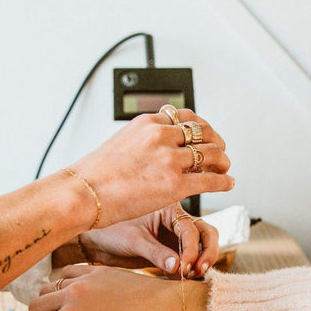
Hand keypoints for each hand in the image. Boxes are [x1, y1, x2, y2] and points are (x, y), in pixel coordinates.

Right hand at [70, 109, 232, 227]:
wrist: (82, 193)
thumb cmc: (93, 176)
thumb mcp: (119, 144)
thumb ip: (140, 143)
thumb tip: (147, 153)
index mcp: (148, 123)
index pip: (184, 117)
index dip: (200, 127)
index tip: (204, 135)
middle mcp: (162, 136)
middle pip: (203, 133)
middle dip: (216, 143)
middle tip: (220, 152)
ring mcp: (170, 160)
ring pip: (211, 154)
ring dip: (223, 161)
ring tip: (225, 169)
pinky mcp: (175, 184)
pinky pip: (210, 179)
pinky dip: (224, 181)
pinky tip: (228, 183)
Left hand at [77, 205, 218, 277]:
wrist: (94, 243)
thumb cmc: (109, 231)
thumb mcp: (133, 240)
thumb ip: (156, 253)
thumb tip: (177, 267)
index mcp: (168, 208)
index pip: (191, 227)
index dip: (192, 248)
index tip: (184, 265)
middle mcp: (175, 221)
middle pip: (206, 233)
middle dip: (208, 251)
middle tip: (199, 270)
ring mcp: (174, 237)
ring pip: (201, 246)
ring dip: (202, 261)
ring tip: (192, 276)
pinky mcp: (169, 253)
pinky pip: (187, 261)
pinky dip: (189, 271)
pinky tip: (181, 281)